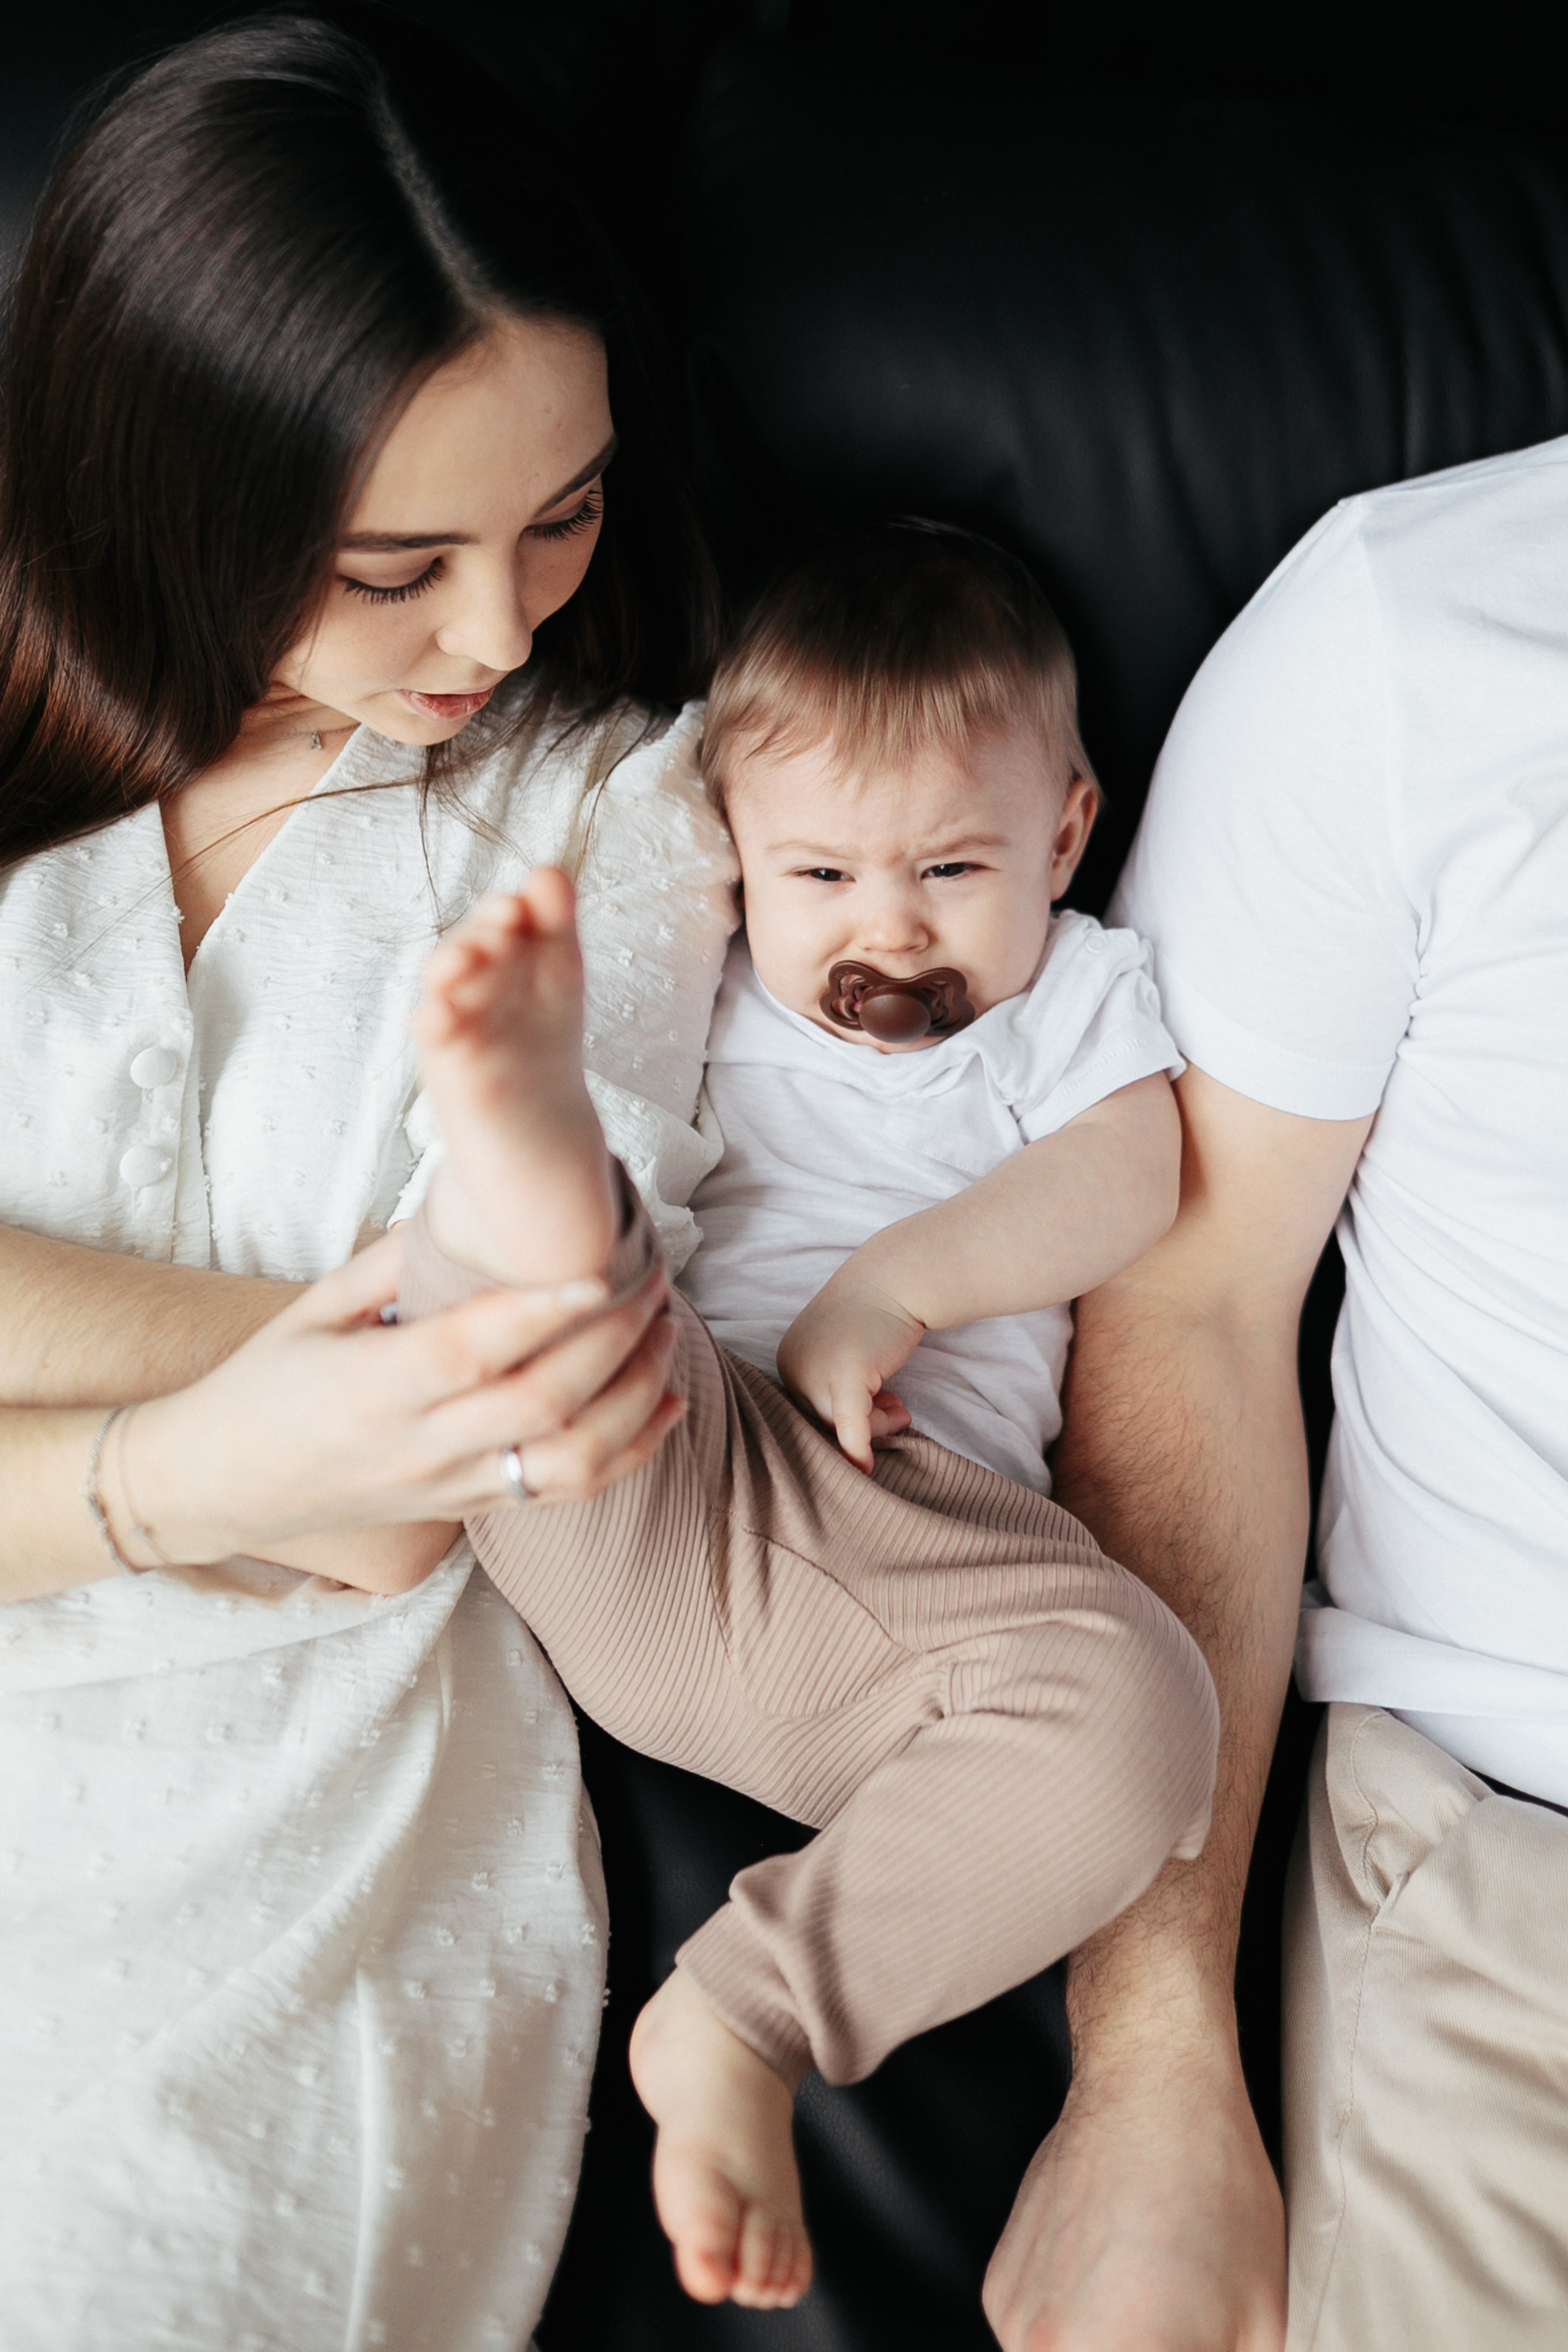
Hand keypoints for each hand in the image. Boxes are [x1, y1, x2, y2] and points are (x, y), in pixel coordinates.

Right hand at [123, 1226, 681, 1589]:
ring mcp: (450, 1488)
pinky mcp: (470, 1511)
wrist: (222, 1485)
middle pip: (540, 1404)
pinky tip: (665, 1402)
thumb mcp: (310, 1308)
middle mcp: (417, 1448)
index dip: (542, 1311)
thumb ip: (392, 1261)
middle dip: (613, 1341)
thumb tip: (472, 1200)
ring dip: (634, 1397)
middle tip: (653, 1279)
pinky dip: (629, 1452)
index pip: (472, 1351)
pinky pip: (566, 1494)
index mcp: (369, 1388)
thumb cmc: (264, 1383)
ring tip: (665, 1332)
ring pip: (569, 1461)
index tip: (601, 1268)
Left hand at [776, 1266, 920, 1471]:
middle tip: (897, 1413)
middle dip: (865, 1423)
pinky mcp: (846, 1376)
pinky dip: (857, 1450)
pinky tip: (866, 1468)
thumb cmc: (875, 1313)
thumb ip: (836, 1381)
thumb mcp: (844, 1350)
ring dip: (877, 1425)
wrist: (897, 1277)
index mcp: (789, 1360)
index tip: (878, 1408)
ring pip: (841, 1426)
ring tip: (900, 1410)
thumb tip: (846, 1430)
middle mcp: (794, 1366)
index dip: (844, 1417)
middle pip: (825, 1420)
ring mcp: (817, 1371)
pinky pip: (850, 1427)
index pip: (812, 1407)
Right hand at [982, 2042, 1285, 2351]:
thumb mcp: (1263, 2327)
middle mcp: (1053, 2351)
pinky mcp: (997, 2292)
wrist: (1149, 2086)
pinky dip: (1074, 2342)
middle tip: (1175, 2336)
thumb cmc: (1219, 2193)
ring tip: (1149, 2314)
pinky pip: (1037, 2349)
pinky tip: (1117, 2293)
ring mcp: (1015, 2325)